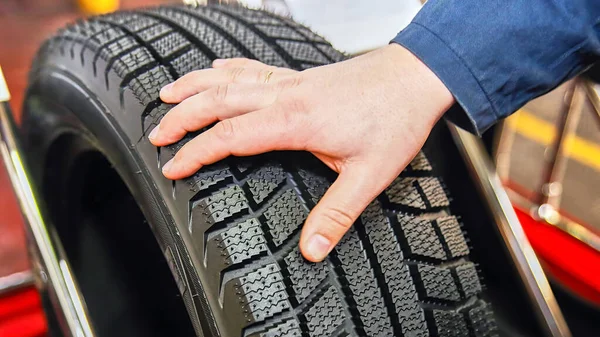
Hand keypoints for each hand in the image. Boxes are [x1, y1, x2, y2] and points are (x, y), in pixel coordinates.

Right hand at [149, 44, 454, 261]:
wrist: (415, 78)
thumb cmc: (395, 120)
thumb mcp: (368, 176)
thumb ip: (336, 215)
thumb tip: (312, 250)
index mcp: (295, 121)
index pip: (230, 135)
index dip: (197, 151)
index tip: (173, 166)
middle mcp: (286, 96)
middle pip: (218, 101)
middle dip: (181, 117)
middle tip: (156, 135)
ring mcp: (292, 82)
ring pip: (230, 79)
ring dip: (195, 86)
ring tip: (166, 95)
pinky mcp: (301, 76)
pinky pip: (253, 68)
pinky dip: (226, 68)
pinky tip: (216, 69)